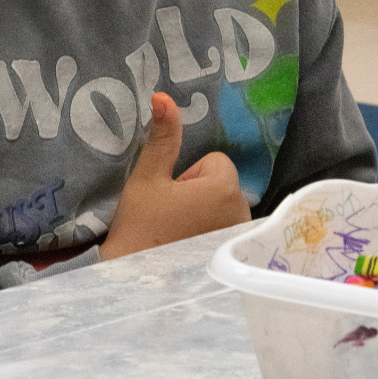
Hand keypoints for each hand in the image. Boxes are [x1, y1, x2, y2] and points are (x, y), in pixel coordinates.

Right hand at [99, 93, 250, 260]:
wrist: (134, 281)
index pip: (213, 162)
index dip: (188, 176)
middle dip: (198, 193)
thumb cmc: (139, 228)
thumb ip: (162, 138)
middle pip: (222, 184)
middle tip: (170, 216)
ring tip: (177, 232)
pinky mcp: (235, 255)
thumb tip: (164, 97)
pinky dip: (212, 233)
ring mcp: (241, 237)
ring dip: (205, 213)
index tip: (169, 199)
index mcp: (223, 188)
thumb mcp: (147, 178)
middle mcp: (242, 212)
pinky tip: (189, 247)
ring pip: (225, 206)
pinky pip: (229, 229)